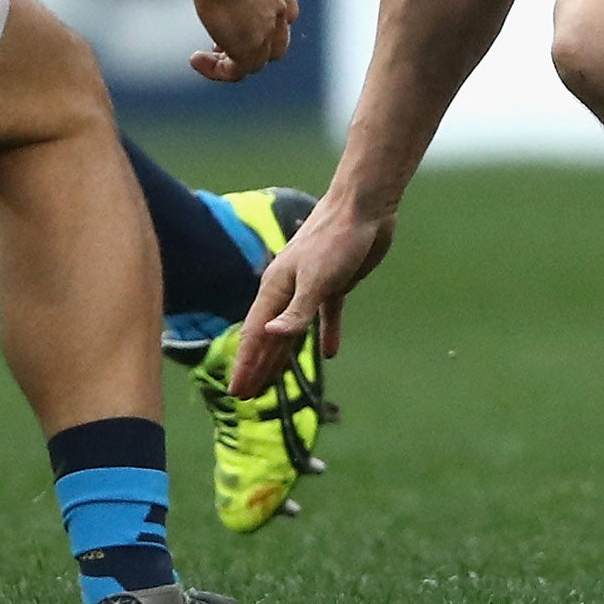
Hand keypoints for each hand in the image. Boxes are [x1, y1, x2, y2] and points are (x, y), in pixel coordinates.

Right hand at [189, 0, 298, 81]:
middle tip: (222, 44)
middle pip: (276, 46)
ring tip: (204, 57)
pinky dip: (218, 71)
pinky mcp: (249, 49)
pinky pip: (237, 72)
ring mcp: (267, 32)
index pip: (286, 17)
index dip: (265, 26)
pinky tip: (196, 60)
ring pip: (257, 63)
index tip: (237, 22)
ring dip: (231, 63)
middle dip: (254, 49)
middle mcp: (280, 13)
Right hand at [231, 188, 395, 396]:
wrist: (364, 208)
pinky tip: (329, 353)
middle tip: (249, 395)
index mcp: (276, 288)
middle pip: (271, 336)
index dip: (247, 363)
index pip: (256, 334)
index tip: (239, 391)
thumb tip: (269, 335)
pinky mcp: (336, 284)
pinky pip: (327, 315)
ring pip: (294, 329)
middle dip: (259, 365)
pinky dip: (327, 333)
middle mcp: (289, 289)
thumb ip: (295, 311)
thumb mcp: (317, 279)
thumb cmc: (335, 240)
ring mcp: (312, 287)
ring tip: (277, 380)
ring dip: (285, 355)